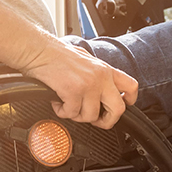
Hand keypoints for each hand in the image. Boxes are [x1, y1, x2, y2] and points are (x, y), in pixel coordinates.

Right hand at [21, 38, 137, 129]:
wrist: (39, 51)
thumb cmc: (58, 56)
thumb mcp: (87, 62)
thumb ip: (98, 76)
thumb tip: (102, 94)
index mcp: (106, 70)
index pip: (131, 87)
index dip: (130, 102)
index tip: (120, 108)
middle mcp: (101, 77)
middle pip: (118, 109)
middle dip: (107, 121)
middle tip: (95, 120)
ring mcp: (89, 84)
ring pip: (91, 116)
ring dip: (77, 115)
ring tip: (68, 105)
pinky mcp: (73, 91)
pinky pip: (71, 113)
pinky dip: (62, 112)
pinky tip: (57, 101)